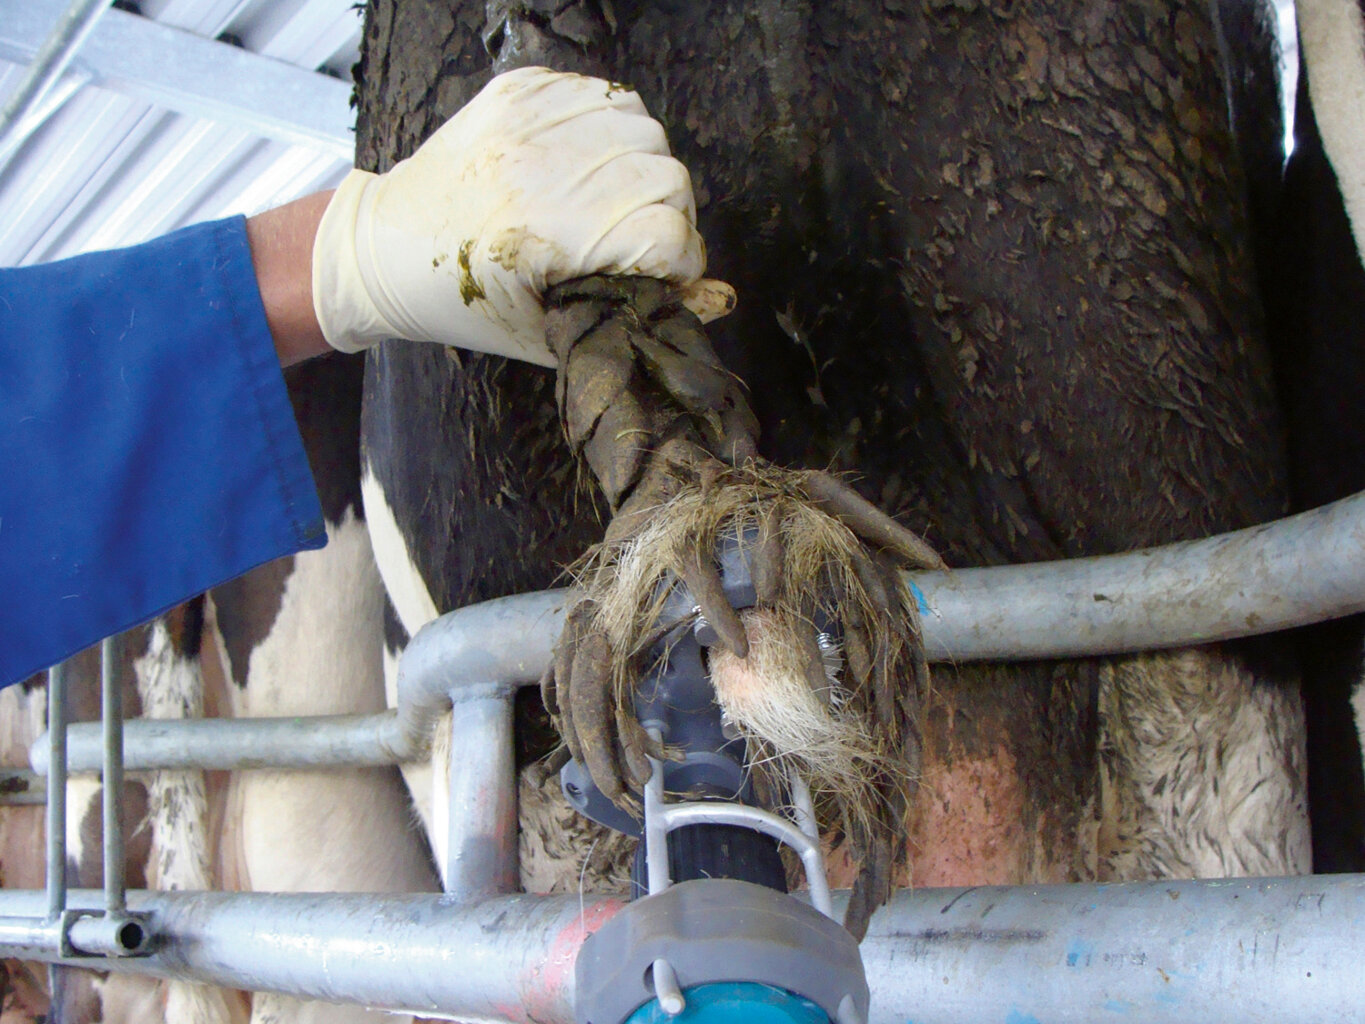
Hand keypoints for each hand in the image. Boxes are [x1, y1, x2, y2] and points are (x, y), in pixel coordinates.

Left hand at [311, 67, 731, 360]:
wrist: (384, 248)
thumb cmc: (464, 304)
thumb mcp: (549, 332)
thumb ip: (631, 315)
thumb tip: (715, 299)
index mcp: (544, 234)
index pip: (665, 232)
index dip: (681, 262)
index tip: (666, 277)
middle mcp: (540, 166)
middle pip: (667, 176)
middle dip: (669, 216)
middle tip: (640, 242)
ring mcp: (529, 119)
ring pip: (644, 128)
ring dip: (645, 168)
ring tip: (616, 199)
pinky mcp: (519, 91)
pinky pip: (604, 94)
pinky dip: (612, 129)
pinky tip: (589, 163)